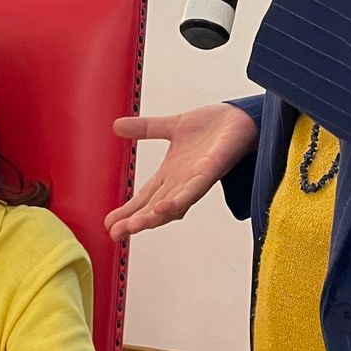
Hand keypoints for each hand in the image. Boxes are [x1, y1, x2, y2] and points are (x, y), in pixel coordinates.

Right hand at [105, 103, 258, 238]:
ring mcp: (197, 180)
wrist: (242, 117)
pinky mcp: (211, 172)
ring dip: (152, 217)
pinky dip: (177, 201)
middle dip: (134, 221)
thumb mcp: (172, 125)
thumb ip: (145, 129)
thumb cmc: (213, 126)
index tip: (108, 224)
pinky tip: (162, 208)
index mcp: (172, 174)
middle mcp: (182, 182)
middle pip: (154, 208)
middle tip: (114, 233)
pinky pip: (193, 191)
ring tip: (133, 226)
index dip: (128, 211)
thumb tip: (116, 126)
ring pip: (171, 206)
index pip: (145, 197)